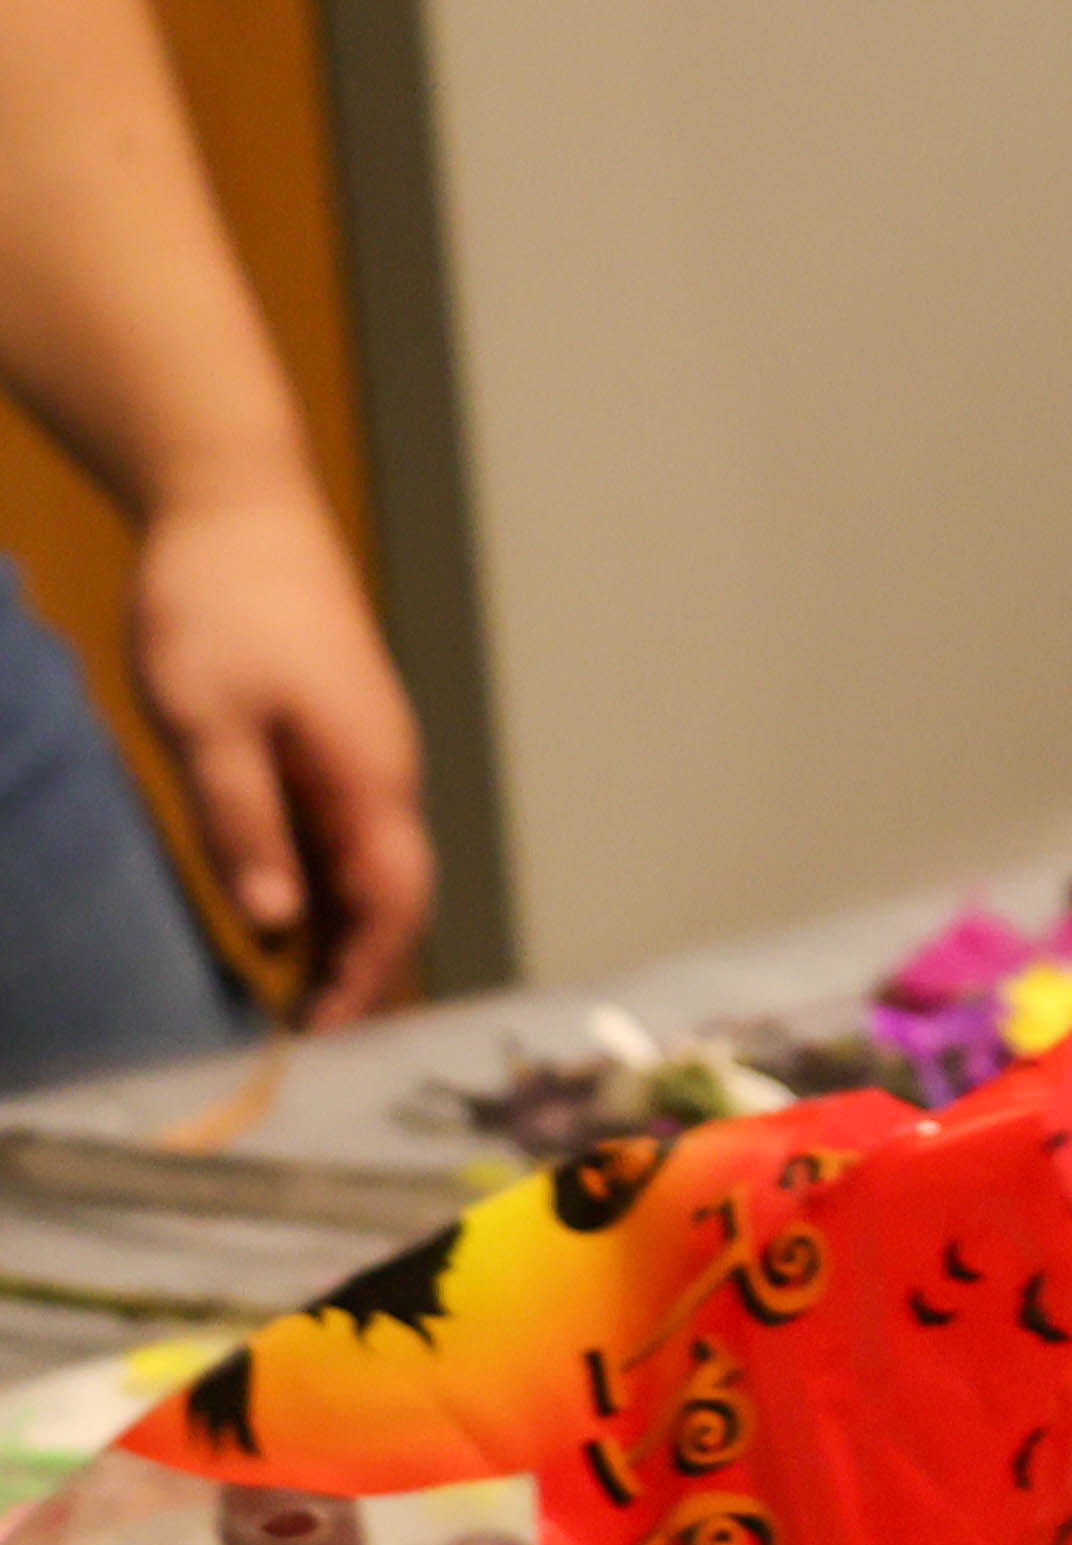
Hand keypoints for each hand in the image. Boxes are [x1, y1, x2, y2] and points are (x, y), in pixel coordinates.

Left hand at [125, 468, 429, 1021]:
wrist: (238, 507)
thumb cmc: (218, 606)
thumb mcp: (206, 722)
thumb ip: (244, 823)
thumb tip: (279, 923)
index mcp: (369, 778)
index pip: (392, 904)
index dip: (363, 975)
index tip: (317, 1036)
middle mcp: (385, 775)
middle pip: (392, 896)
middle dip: (357, 969)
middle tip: (297, 1032)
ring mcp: (366, 756)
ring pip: (367, 867)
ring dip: (338, 930)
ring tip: (283, 990)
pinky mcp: (338, 739)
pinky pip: (342, 832)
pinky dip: (319, 884)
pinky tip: (274, 906)